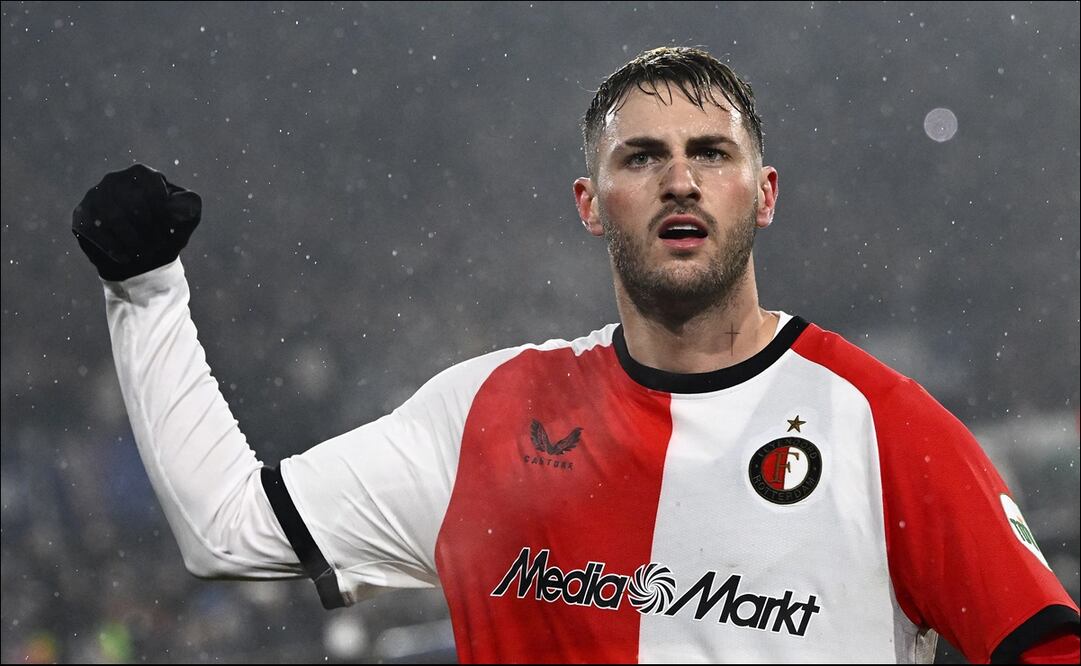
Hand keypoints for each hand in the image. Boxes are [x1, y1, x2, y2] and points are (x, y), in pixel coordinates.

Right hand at [72, 164, 201, 280]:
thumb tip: (175, 205)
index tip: (168, 234)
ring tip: (143, 254)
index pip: (153, 190)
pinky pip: (94, 230)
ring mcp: (95, 196)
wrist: (142, 257)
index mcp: (143, 174)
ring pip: (113, 217)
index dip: (163, 216)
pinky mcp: (81, 215)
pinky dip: (114, 248)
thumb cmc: (166, 231)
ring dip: (132, 241)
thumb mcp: (186, 218)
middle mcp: (115, 179)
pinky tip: (126, 257)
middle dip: (149, 231)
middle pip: (133, 204)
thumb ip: (189, 205)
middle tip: (156, 248)